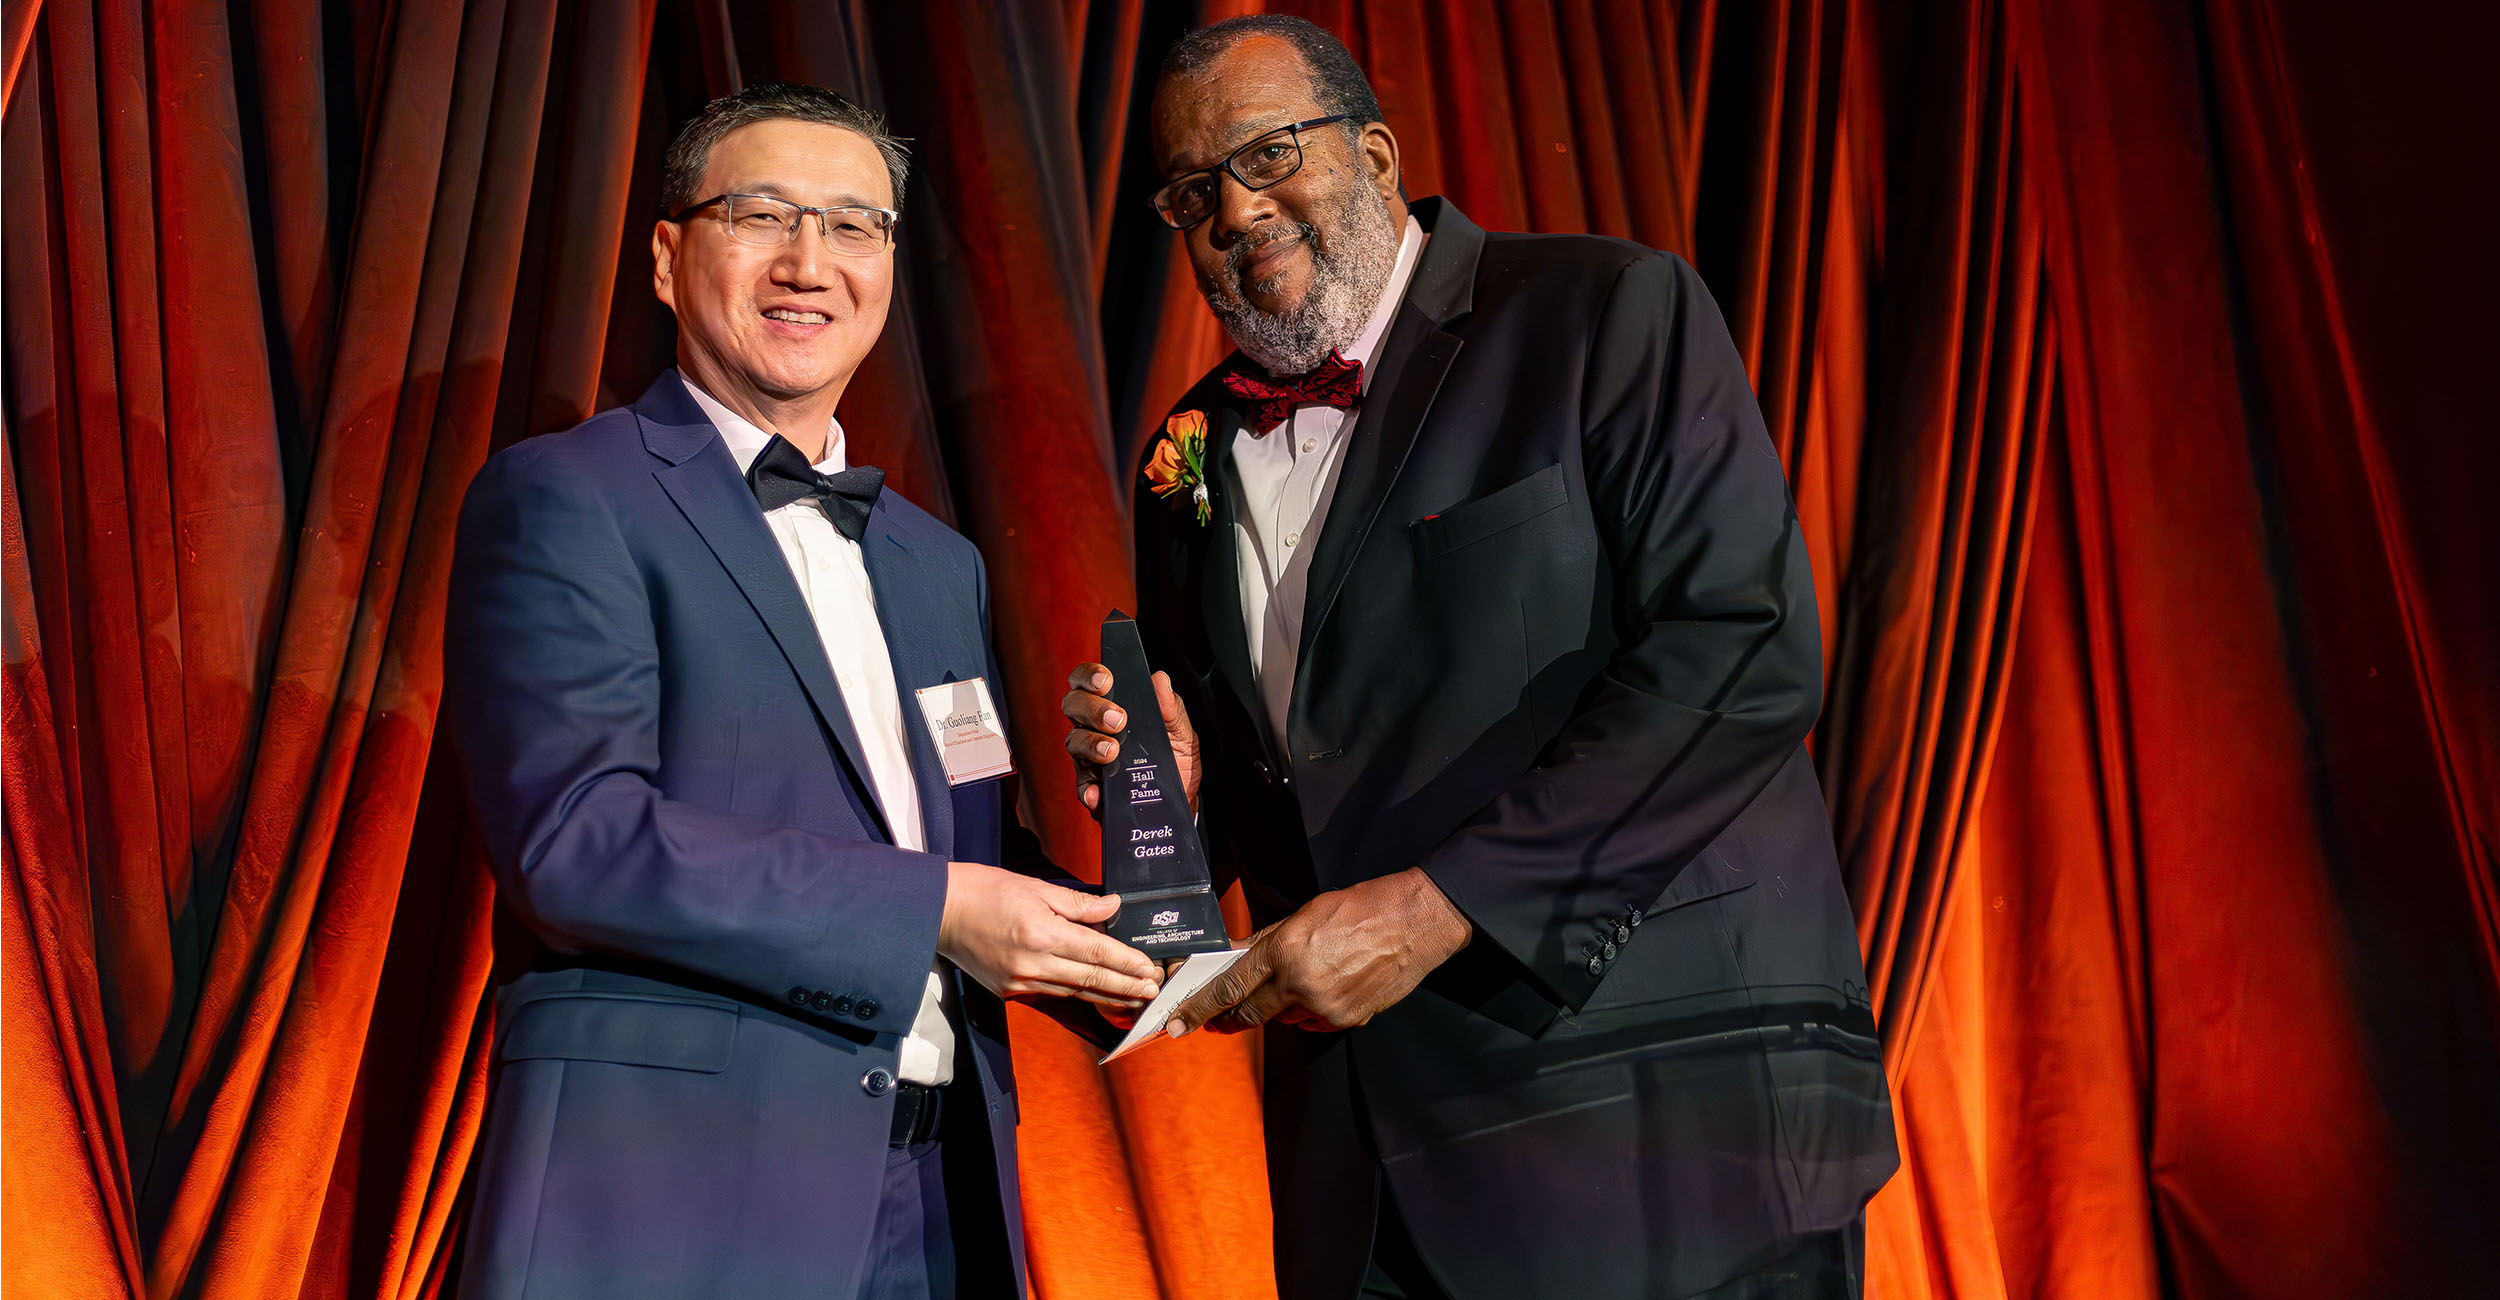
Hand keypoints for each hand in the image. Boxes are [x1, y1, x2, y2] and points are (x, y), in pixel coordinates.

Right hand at [939, 863, 1163, 1008]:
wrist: (940, 911)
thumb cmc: (984, 890)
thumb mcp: (1035, 886)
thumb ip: (1077, 904)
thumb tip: (1112, 906)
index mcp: (1041, 933)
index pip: (1096, 952)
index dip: (1127, 963)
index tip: (1149, 969)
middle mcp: (1033, 963)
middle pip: (1091, 980)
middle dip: (1126, 987)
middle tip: (1153, 991)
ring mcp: (1020, 981)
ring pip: (1074, 992)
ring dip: (1108, 996)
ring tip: (1134, 997)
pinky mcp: (1010, 990)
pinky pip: (1052, 993)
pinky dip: (1078, 994)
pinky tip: (1096, 995)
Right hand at [1062, 664, 1200, 817]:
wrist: (1181, 798)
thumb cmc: (1176, 759)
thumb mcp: (1181, 731)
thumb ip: (1171, 707)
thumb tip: (1160, 680)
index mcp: (1112, 705)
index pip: (1088, 681)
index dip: (1089, 675)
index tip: (1106, 680)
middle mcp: (1094, 727)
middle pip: (1073, 706)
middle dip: (1092, 709)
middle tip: (1117, 720)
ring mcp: (1090, 756)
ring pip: (1073, 742)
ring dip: (1089, 744)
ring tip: (1111, 752)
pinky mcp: (1093, 787)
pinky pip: (1081, 786)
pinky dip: (1087, 788)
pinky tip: (1098, 790)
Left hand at [1167, 868, 1472, 1035]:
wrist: (1414, 923)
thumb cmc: (1359, 909)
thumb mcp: (1301, 916)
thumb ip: (1262, 942)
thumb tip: (1230, 958)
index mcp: (1285, 951)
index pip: (1230, 986)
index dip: (1200, 1008)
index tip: (1178, 1023)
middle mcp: (1301, 984)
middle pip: (1249, 1013)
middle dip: (1228, 1018)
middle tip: (1213, 1021)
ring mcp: (1326, 1008)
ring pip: (1283, 1018)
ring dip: (1277, 1006)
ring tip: (1297, 980)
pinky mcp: (1348, 1020)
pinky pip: (1313, 1022)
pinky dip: (1308, 1010)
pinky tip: (1323, 986)